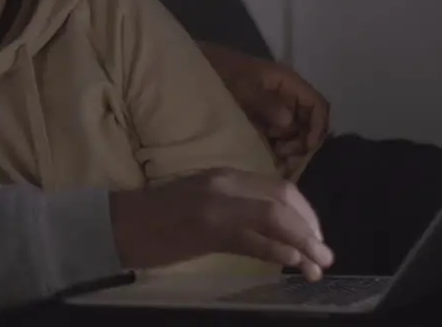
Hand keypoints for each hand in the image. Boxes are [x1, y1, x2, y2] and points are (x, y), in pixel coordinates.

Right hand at [109, 168, 333, 280]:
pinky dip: (278, 251)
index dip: (306, 214)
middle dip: (311, 229)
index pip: (280, 188)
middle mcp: (226, 184)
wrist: (119, 223)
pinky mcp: (207, 229)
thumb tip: (273, 228)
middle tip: (323, 254)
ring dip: (303, 244)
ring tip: (317, 266)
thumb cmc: (157, 217)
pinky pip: (252, 238)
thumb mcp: (203, 202)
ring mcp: (216, 205)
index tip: (314, 237)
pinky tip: (293, 264)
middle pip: (284, 200)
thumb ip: (235, 206)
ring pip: (275, 218)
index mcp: (226, 175)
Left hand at [200, 43, 329, 165]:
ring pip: (293, 132)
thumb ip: (266, 102)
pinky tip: (269, 158)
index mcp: (287, 82)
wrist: (193, 68)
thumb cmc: (220, 70)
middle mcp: (285, 96)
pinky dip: (276, 148)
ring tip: (276, 159)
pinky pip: (276, 136)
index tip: (306, 147)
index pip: (316, 103)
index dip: (318, 125)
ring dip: (289, 147)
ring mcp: (272, 109)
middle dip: (302, 141)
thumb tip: (288, 121)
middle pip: (308, 122)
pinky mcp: (260, 120)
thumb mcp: (242, 84)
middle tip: (284, 155)